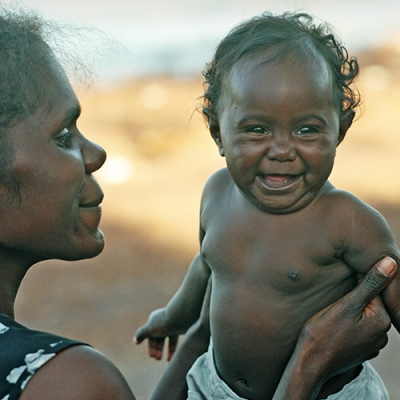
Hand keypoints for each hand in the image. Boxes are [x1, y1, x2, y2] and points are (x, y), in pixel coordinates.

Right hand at [134, 308, 184, 360]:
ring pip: (169, 339)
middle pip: (159, 337)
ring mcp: (173, 324)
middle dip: (158, 348)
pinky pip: (177, 339)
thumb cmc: (164, 323)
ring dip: (167, 350)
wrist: (182, 317)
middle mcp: (163, 321)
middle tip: (157, 359)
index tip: (152, 356)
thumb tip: (135, 340)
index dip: (151, 345)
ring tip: (167, 360)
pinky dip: (175, 347)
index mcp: (155, 319)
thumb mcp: (150, 329)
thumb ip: (141, 334)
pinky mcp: (181, 327)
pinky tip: (174, 357)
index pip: (150, 334)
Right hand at [299, 256, 395, 380]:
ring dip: (350, 310)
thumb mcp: (346, 305)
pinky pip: (358, 328)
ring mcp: (372, 345)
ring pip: (362, 315)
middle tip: (334, 303)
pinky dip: (348, 324)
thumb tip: (391, 262)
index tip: (340, 286)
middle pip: (368, 303)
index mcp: (381, 320)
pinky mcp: (361, 350)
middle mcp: (382, 335)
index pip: (372, 289)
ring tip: (332, 315)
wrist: (311, 364)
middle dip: (352, 297)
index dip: (354, 283)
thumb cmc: (323, 333)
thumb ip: (370, 284)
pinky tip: (335, 326)